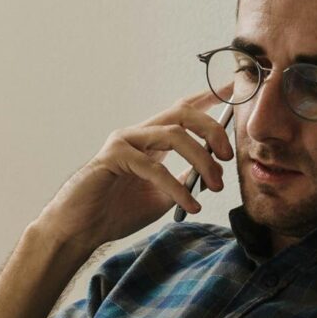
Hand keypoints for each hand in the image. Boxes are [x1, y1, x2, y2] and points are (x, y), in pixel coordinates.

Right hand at [33, 91, 232, 253]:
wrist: (81, 229)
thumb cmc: (115, 212)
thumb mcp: (160, 196)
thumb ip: (183, 181)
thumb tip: (212, 174)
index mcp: (150, 139)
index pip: (184, 110)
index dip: (210, 97)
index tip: (236, 88)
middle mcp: (137, 134)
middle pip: (183, 113)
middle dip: (213, 129)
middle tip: (228, 157)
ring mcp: (124, 142)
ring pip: (173, 135)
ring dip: (202, 159)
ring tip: (214, 185)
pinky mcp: (113, 158)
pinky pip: (154, 167)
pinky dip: (177, 187)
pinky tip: (189, 204)